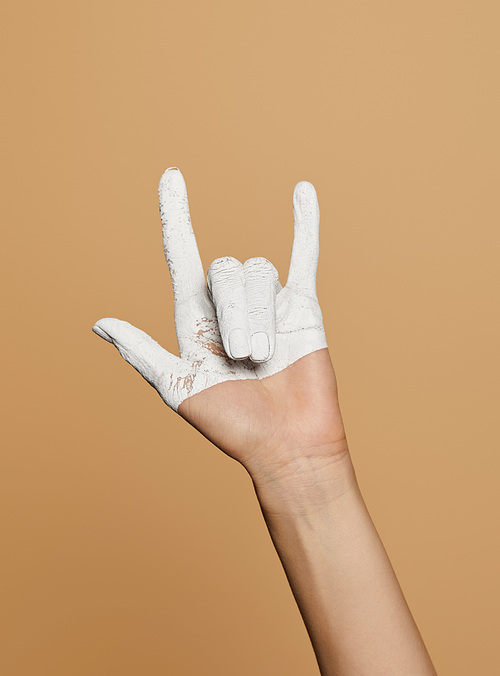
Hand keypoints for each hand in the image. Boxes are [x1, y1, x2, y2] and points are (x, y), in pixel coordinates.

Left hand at [93, 168, 351, 484]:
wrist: (286, 444)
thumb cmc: (231, 425)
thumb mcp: (177, 387)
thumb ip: (141, 351)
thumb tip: (99, 323)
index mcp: (194, 318)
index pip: (181, 254)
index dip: (175, 215)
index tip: (171, 176)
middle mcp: (228, 305)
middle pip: (224, 268)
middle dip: (233, 313)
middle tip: (241, 357)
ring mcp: (267, 303)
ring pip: (259, 271)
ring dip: (260, 316)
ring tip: (265, 356)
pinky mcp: (302, 306)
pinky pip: (302, 256)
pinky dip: (305, 224)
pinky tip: (303, 191)